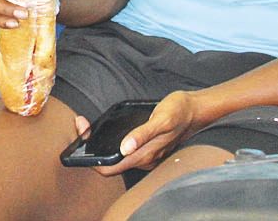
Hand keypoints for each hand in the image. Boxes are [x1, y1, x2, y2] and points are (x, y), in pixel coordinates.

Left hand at [83, 90, 204, 175]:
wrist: (195, 109)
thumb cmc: (179, 112)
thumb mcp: (161, 120)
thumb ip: (143, 135)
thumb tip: (125, 148)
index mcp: (145, 155)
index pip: (111, 169)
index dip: (93, 160)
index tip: (83, 138)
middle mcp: (143, 158)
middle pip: (110, 162)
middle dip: (91, 148)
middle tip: (81, 125)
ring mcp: (144, 153)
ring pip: (115, 155)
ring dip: (98, 143)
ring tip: (86, 125)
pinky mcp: (145, 145)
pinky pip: (122, 148)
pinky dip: (108, 140)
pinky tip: (102, 128)